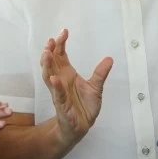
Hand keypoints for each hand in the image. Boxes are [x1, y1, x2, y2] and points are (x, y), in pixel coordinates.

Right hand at [41, 29, 112, 144]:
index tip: (64, 32)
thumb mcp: (96, 87)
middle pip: (51, 63)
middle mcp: (60, 81)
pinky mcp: (61, 105)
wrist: (81, 126)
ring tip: (47, 54)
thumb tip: (109, 58)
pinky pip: (57, 95)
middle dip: (49, 51)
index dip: (60, 44)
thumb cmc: (85, 106)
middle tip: (51, 41)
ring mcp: (59, 93)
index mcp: (67, 74)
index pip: (60, 56)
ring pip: (49, 76)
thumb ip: (100, 73)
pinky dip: (55, 87)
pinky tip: (54, 78)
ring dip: (47, 65)